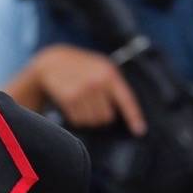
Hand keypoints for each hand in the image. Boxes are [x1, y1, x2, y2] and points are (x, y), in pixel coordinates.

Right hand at [26, 45, 146, 134]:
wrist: (52, 61)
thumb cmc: (82, 66)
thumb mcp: (101, 67)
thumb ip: (113, 84)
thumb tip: (120, 111)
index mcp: (109, 74)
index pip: (126, 100)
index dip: (134, 117)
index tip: (140, 131)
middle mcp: (97, 83)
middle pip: (107, 117)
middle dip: (101, 115)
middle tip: (94, 105)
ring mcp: (82, 91)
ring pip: (92, 120)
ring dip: (88, 117)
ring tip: (82, 103)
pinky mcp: (69, 98)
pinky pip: (78, 120)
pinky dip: (76, 117)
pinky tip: (73, 104)